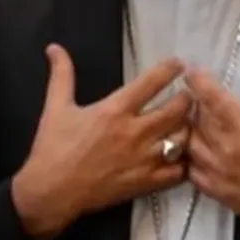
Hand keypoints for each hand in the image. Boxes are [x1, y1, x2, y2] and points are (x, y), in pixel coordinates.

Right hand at [12, 44, 191, 239]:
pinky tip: (180, 157)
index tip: (179, 64)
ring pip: (181, 140)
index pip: (151, 83)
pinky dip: (182, 163)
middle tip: (189, 96)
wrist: (51, 192)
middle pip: (176, 110)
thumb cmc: (53, 148)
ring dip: (187, 129)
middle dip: (187, 99)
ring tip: (186, 124)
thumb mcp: (56, 107)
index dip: (170, 69)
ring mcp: (143, 159)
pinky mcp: (145, 183)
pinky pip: (176, 172)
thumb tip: (54, 47)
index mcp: (115, 110)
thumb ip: (61, 75)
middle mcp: (135, 132)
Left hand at [184, 53, 239, 239]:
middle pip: (195, 118)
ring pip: (189, 144)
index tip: (191, 72)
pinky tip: (196, 151)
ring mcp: (219, 173)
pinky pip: (191, 171)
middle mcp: (227, 148)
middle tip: (196, 96)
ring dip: (189, 130)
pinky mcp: (218, 193)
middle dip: (193, 104)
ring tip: (194, 121)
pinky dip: (190, 158)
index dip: (198, 81)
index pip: (211, 98)